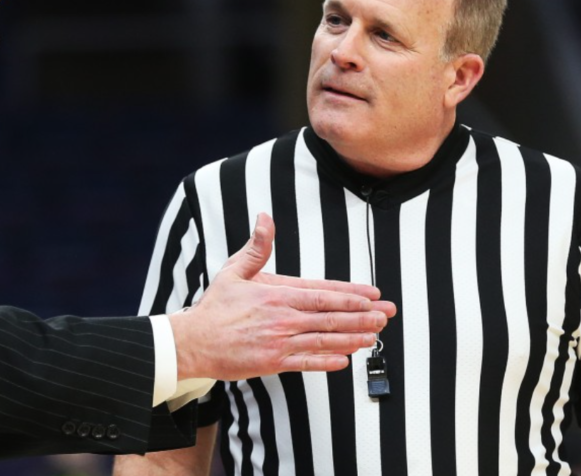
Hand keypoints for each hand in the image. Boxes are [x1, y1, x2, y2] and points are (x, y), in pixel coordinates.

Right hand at [168, 213, 395, 381]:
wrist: (194, 341)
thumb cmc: (215, 306)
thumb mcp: (234, 270)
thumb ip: (257, 246)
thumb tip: (265, 217)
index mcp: (277, 294)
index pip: (322, 293)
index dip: (350, 294)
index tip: (372, 295)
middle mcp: (283, 318)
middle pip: (331, 316)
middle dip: (363, 316)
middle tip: (386, 315)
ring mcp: (280, 342)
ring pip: (325, 339)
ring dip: (353, 337)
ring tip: (375, 335)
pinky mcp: (273, 362)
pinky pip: (307, 362)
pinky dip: (328, 361)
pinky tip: (346, 359)